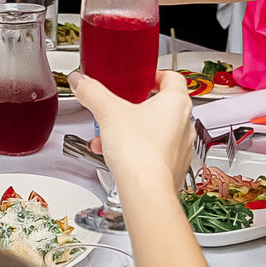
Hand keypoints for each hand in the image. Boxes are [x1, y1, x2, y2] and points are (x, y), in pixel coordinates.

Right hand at [66, 69, 193, 204]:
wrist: (146, 190)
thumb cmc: (139, 152)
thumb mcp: (108, 112)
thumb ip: (92, 92)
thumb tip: (80, 81)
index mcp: (176, 103)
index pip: (172, 78)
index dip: (156, 75)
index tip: (142, 79)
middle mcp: (184, 125)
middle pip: (161, 107)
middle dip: (135, 109)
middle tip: (119, 109)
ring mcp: (181, 148)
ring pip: (156, 132)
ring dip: (133, 131)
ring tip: (109, 137)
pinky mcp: (174, 169)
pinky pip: (155, 154)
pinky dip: (137, 152)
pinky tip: (116, 156)